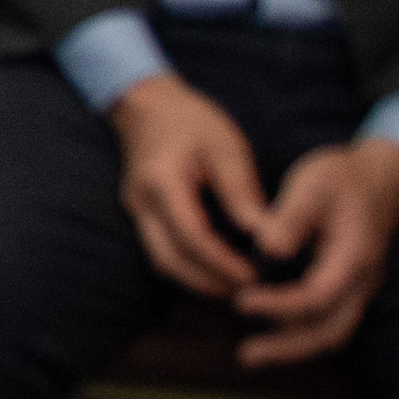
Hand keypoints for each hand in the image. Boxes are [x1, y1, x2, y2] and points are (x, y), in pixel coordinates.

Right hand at [109, 74, 272, 298]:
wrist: (148, 105)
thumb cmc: (191, 121)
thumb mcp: (226, 147)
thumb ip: (240, 191)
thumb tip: (263, 235)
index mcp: (162, 182)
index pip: (192, 236)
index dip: (223, 263)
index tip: (254, 277)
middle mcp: (141, 203)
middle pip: (170, 260)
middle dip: (208, 282)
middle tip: (248, 292)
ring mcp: (135, 210)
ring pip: (161, 261)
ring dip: (197, 279)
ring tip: (235, 286)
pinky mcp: (140, 214)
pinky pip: (161, 251)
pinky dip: (188, 266)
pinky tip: (216, 268)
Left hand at [235, 139, 398, 365]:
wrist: (381, 177)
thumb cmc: (342, 178)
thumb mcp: (313, 185)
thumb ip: (291, 217)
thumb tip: (268, 250)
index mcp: (353, 257)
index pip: (317, 296)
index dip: (280, 305)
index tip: (241, 301)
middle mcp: (361, 281)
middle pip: (331, 331)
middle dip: (288, 348)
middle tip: (245, 355)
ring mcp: (358, 288)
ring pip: (331, 332)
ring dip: (293, 346)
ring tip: (250, 353)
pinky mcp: (347, 287)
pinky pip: (327, 320)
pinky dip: (299, 331)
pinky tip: (267, 329)